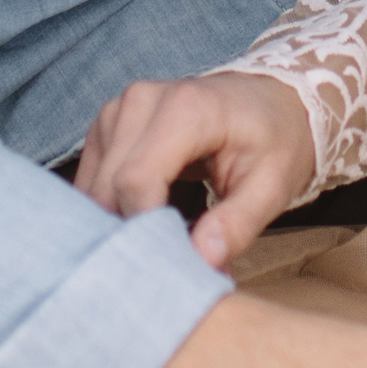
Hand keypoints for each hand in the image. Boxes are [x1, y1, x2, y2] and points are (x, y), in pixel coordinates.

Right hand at [78, 71, 319, 269]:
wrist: (269, 101)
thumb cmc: (275, 140)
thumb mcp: (273, 186)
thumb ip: (237, 225)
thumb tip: (201, 264)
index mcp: (185, 108)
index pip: (136, 181)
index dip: (146, 231)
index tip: (172, 266)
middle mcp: (141, 101)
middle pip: (109, 187)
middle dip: (134, 233)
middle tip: (170, 265)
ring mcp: (117, 110)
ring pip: (94, 188)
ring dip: (120, 223)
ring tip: (161, 243)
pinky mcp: (107, 125)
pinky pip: (92, 180)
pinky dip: (112, 208)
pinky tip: (145, 223)